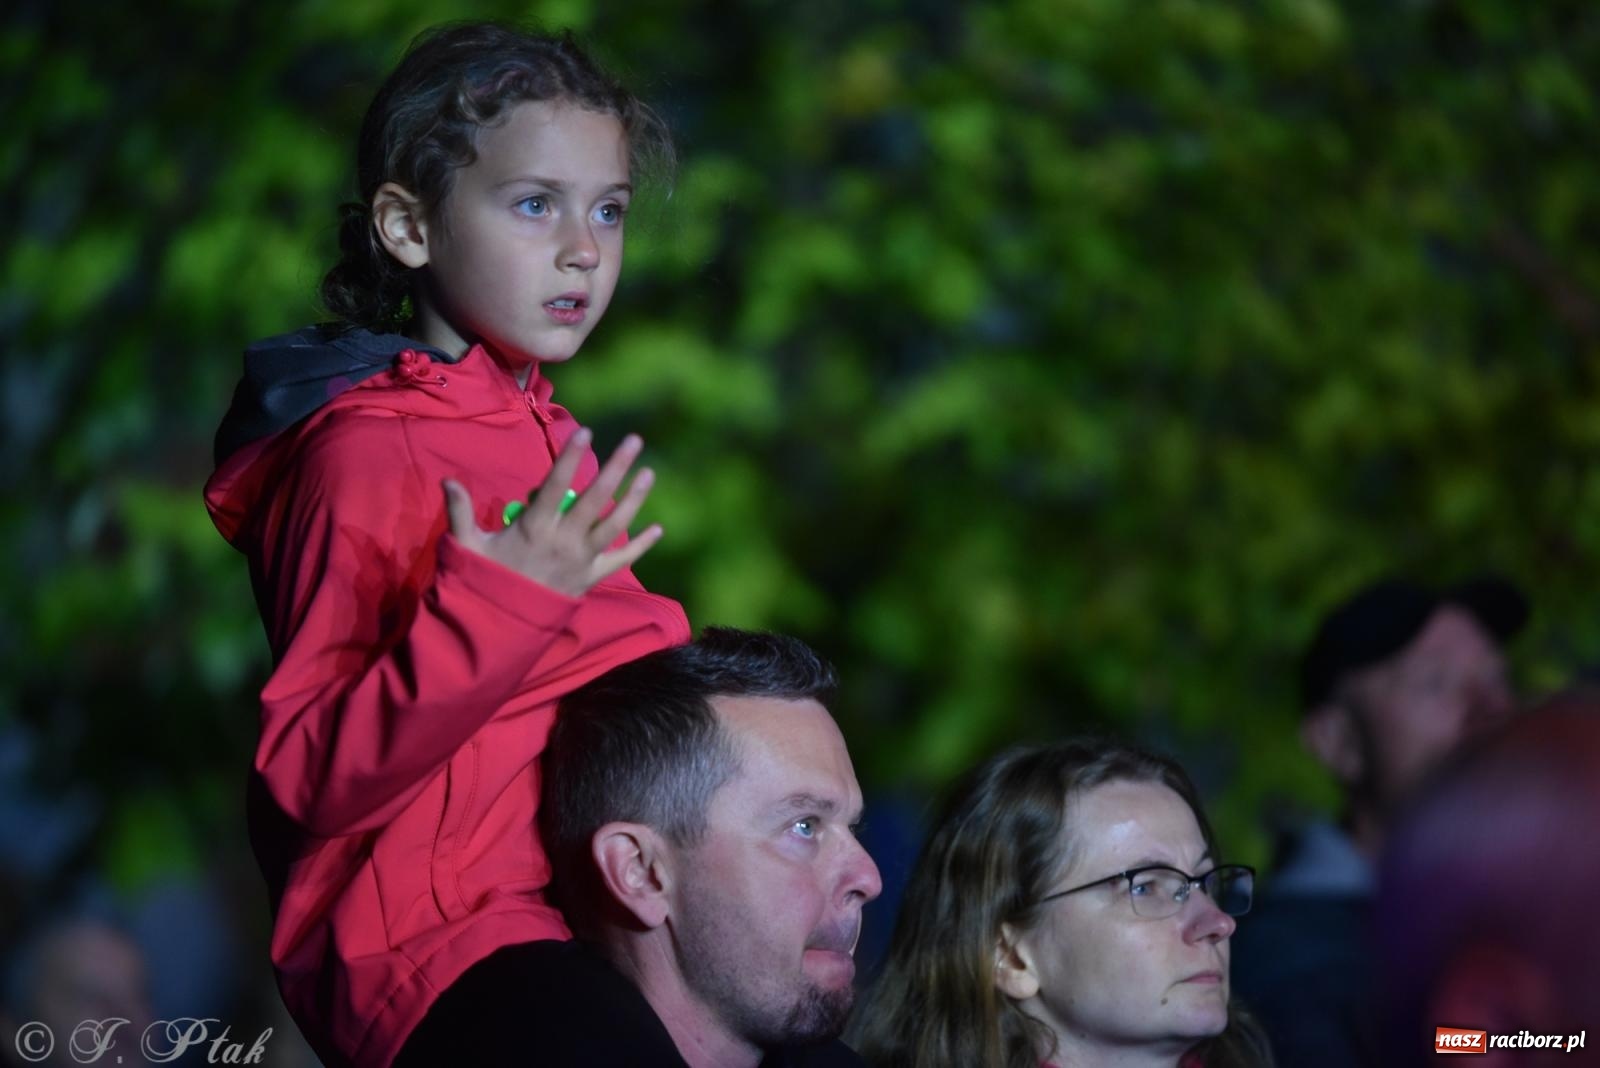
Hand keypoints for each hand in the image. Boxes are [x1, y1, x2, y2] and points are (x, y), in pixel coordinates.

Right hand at [444, 428, 662, 597]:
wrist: (501, 626)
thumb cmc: (485, 580)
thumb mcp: (467, 546)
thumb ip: (460, 511)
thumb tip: (448, 480)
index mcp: (535, 528)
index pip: (556, 485)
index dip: (570, 458)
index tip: (585, 432)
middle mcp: (564, 541)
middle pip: (595, 499)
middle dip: (616, 468)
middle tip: (634, 441)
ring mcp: (582, 560)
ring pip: (615, 525)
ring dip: (634, 499)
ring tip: (649, 473)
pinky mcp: (591, 578)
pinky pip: (621, 560)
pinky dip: (641, 546)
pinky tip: (658, 529)